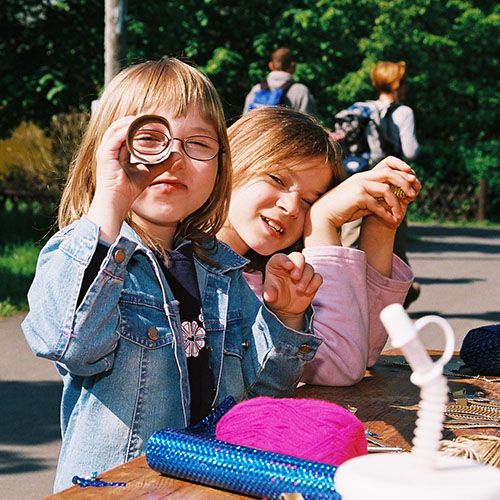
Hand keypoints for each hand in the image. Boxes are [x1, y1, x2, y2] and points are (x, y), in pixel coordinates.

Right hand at [87, 116, 172, 241]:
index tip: (151, 119)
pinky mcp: (105, 154)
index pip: (125, 131)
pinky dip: (125, 129)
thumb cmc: (129, 189)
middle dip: (134, 118)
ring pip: (117, 127)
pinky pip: (115, 136)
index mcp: (117, 150)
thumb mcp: (149, 172)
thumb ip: (162, 163)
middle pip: (120, 126)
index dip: (137, 123)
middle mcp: (110, 148)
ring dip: (130, 120)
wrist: (117, 201)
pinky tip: (135, 125)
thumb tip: (177, 155)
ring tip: (144, 117)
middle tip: (149, 115)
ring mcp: (105, 150)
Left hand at [263, 252, 322, 330]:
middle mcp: (291, 265)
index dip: (285, 260)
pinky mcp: (312, 280)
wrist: (286, 307)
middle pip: (298, 257)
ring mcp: (303, 271)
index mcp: (277, 265)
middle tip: (295, 277)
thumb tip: (268, 296)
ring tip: (299, 290)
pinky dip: (314, 284)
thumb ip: (269, 294)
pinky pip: (318, 277)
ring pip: (309, 267)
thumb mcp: (270, 296)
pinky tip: (307, 292)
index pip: (280, 258)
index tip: (288, 266)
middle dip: (299, 266)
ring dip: (306, 278)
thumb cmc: (275, 296)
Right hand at [304, 156, 420, 246]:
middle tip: (413, 195)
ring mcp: (360, 186)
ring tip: (400, 214)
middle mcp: (363, 178)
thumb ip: (375, 197)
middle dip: (404, 183)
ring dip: (396, 203)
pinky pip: (378, 205)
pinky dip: (386, 214)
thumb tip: (392, 201)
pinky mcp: (358, 197)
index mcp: (364, 176)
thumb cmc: (343, 209)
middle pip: (390, 174)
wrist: (324, 215)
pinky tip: (392, 221)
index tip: (413, 180)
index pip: (387, 167)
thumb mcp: (362, 200)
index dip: (402, 171)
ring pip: (386, 190)